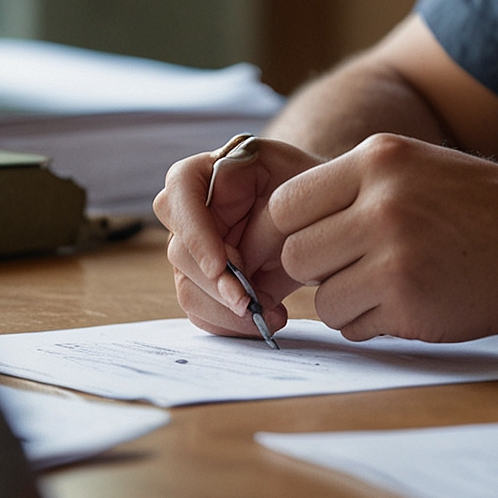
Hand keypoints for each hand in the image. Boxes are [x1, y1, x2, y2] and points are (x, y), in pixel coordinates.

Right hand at [154, 137, 319, 338]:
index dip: (195, 232)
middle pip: (180, 252)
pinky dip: (233, 325)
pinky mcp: (206, 284)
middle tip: (253, 302)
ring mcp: (194, 251)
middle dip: (217, 285)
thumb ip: (266, 195)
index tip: (221, 265)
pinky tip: (268, 317)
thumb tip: (230, 220)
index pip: (179, 192)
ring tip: (271, 313)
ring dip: (227, 312)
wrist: (318, 212)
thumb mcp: (295, 172)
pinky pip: (204, 313)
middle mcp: (190, 213)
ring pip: (189, 290)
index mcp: (205, 173)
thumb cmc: (306, 185)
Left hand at [269, 133, 497, 343]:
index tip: (290, 247)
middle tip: (339, 270)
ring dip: (342, 300)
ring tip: (380, 286)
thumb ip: (350, 187)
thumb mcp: (412, 165)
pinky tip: (402, 303)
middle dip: (308, 270)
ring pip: (322, 298)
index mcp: (377, 159)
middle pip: (296, 252)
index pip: (287, 201)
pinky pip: (353, 325)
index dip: (280, 232)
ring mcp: (395, 256)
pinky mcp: (410, 304)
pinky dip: (367, 322)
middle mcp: (381, 203)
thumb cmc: (476, 206)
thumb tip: (279, 226)